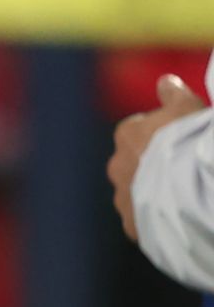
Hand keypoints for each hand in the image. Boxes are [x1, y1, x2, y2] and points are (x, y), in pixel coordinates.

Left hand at [107, 74, 208, 242]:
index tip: (180, 139)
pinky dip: (158, 220)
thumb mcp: (187, 109)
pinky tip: (179, 219)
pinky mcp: (133, 226)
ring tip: (184, 197)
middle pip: (135, 163)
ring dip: (155, 194)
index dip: (162, 134)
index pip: (138, 130)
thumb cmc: (189, 141)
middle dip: (153, 165)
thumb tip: (165, 81)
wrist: (189, 189)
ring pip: (138, 193)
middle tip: (184, 169)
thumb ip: (174, 95)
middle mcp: (117, 165)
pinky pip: (144, 222)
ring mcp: (123, 198)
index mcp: (128, 134)